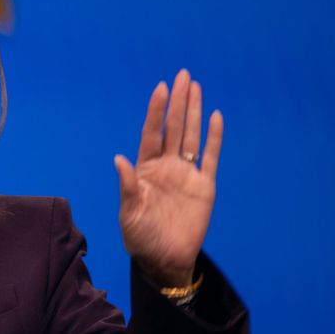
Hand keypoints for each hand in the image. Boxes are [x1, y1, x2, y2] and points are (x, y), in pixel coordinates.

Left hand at [114, 69, 223, 286]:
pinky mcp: (204, 186)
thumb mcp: (128, 212)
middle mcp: (166, 166)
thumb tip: (119, 159)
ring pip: (191, 136)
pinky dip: (213, 138)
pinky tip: (215, 117)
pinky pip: (210, 157)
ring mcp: (185, 174)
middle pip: (173, 128)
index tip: (160, 88)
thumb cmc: (140, 236)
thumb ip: (127, 186)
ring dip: (194, 112)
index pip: (151, 133)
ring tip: (196, 87)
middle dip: (178, 102)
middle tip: (183, 75)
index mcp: (145, 169)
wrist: (164, 258)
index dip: (156, 111)